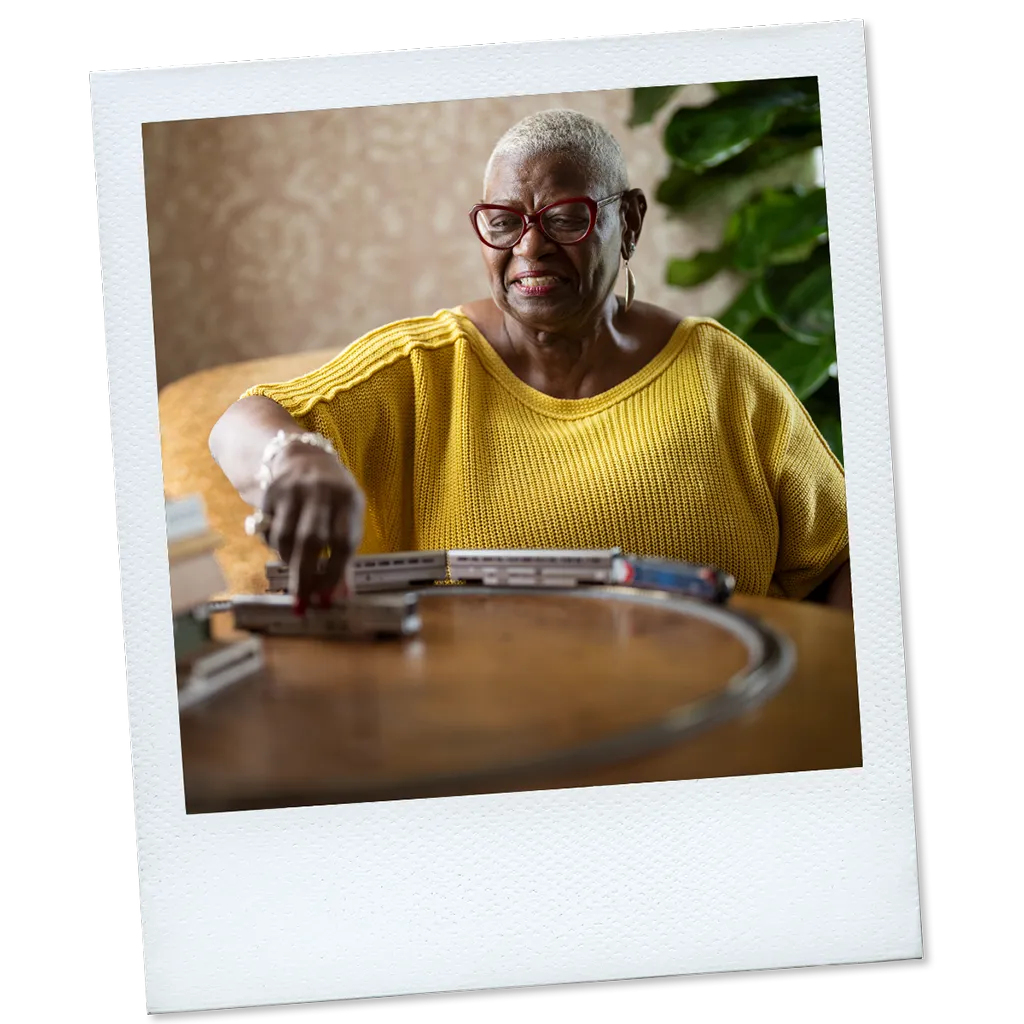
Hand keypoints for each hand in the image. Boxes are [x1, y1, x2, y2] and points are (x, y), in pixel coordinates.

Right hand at [259, 445, 364, 608]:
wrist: (303, 458)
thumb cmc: (333, 497)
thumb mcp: (348, 517)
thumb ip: (345, 554)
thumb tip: (341, 595)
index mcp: (348, 500)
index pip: (343, 542)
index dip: (334, 573)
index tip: (326, 597)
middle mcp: (321, 492)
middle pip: (310, 540)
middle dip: (304, 575)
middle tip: (302, 600)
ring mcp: (293, 490)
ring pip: (284, 537)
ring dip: (288, 562)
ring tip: (294, 570)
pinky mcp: (271, 492)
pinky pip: (268, 530)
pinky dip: (274, 546)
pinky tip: (283, 548)